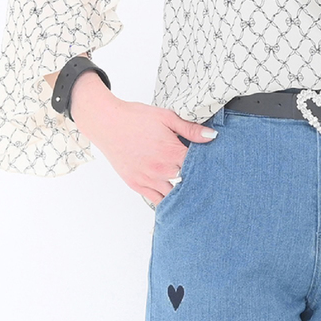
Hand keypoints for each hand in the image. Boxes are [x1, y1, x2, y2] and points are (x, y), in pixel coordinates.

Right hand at [69, 73, 217, 204]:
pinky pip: (158, 201)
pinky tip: (177, 203)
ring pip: (175, 196)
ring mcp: (149, 179)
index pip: (200, 168)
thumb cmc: (135, 117)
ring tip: (194, 195)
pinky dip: (168, 203)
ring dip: (184, 196)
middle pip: (190, 184)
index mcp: (172, 152)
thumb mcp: (165, 117)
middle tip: (208, 186)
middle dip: (198, 183)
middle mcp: (162, 169)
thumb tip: (212, 136)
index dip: (209, 170)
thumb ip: (190, 129)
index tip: (215, 171)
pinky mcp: (137, 185)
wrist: (105, 121)